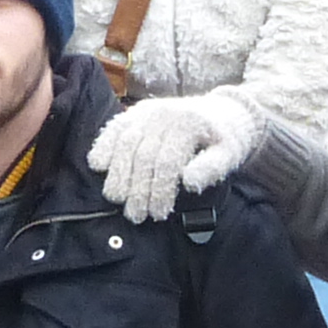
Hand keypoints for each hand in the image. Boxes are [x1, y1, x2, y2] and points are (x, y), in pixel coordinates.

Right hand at [88, 92, 260, 223]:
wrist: (226, 111)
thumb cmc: (227, 140)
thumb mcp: (229, 155)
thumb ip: (211, 169)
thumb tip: (188, 184)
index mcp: (190, 125)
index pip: (166, 163)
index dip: (159, 191)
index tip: (158, 215)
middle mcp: (166, 115)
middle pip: (143, 155)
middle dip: (137, 189)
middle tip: (135, 216)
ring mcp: (149, 111)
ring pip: (125, 142)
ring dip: (118, 173)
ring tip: (116, 199)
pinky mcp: (138, 111)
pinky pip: (116, 127)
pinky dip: (104, 145)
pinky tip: (98, 165)